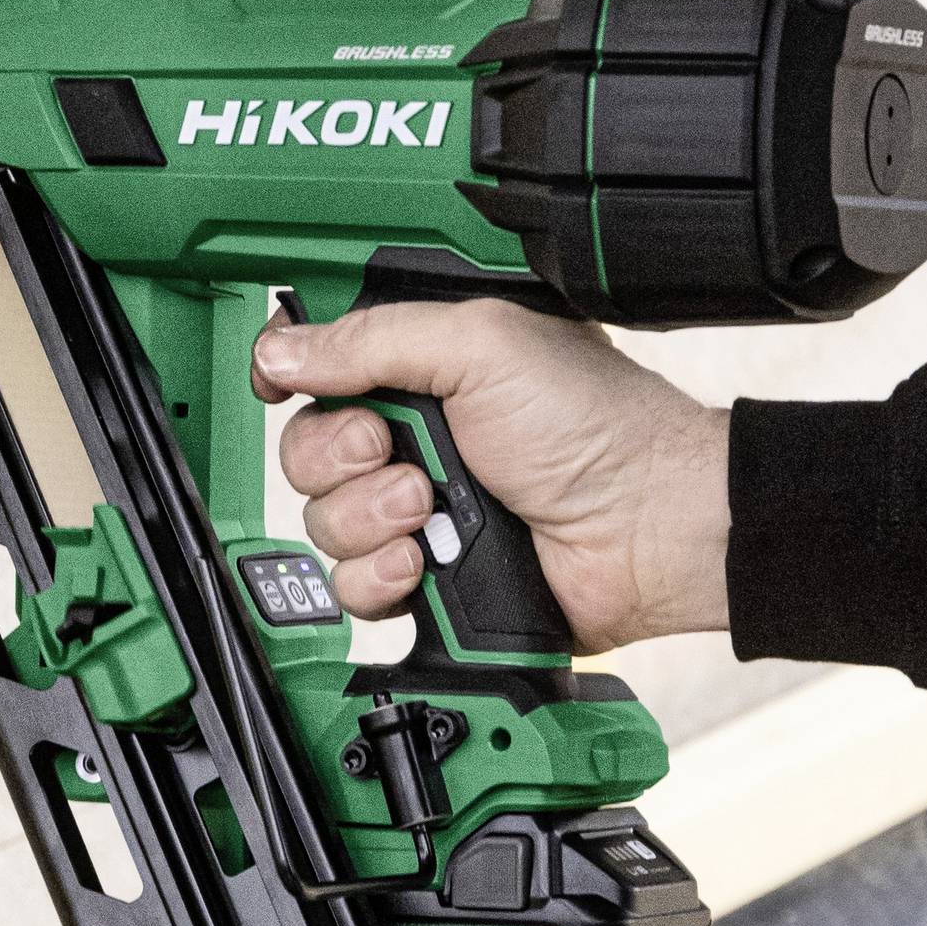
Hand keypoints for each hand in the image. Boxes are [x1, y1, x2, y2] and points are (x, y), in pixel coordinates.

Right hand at [250, 299, 730, 651]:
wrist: (645, 527)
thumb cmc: (595, 424)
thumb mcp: (480, 344)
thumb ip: (372, 339)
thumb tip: (283, 351)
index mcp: (425, 367)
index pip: (320, 365)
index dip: (292, 374)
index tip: (281, 383)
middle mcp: (414, 437)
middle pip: (307, 448)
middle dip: (338, 454)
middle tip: (392, 449)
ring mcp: (415, 511)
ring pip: (323, 521)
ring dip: (365, 517)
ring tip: (425, 508)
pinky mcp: (424, 578)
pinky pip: (352, 586)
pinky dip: (379, 577)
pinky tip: (420, 564)